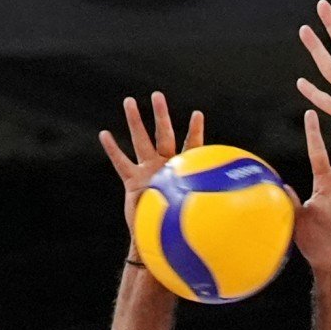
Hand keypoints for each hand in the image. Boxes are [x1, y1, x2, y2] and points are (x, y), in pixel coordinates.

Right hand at [98, 92, 203, 237]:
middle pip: (163, 135)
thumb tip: (226, 227)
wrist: (157, 234)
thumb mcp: (196, 218)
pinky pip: (121, 163)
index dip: (194, 132)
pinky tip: (104, 134)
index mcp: (183, 171)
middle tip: (157, 95)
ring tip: (129, 101)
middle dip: (160, 115)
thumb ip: (205, 213)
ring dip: (134, 121)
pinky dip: (113, 150)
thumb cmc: (180, 224)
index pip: (191, 146)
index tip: (196, 114)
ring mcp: (148, 171)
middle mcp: (165, 166)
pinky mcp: (132, 181)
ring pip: (140, 141)